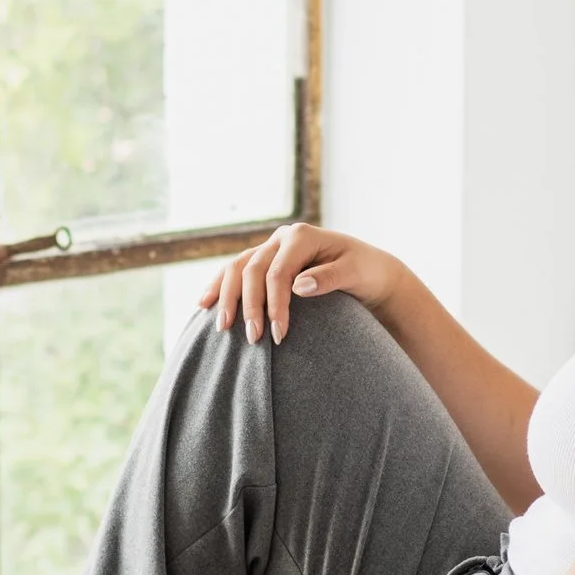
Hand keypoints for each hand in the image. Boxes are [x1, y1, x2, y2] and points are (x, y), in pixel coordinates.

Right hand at [196, 222, 397, 346]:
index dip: (275, 305)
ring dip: (226, 296)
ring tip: (222, 326)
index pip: (278, 273)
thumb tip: (298, 286)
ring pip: (237, 268)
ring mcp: (270, 248)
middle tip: (252, 338)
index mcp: (302, 236)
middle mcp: (282, 238)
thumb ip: (329, 277)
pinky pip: (235, 271)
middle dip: (249, 306)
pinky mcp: (265, 261)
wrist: (368, 270)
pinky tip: (205, 304)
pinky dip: (220, 287)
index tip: (279, 336)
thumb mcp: (355, 273)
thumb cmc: (365, 272)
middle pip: (252, 269)